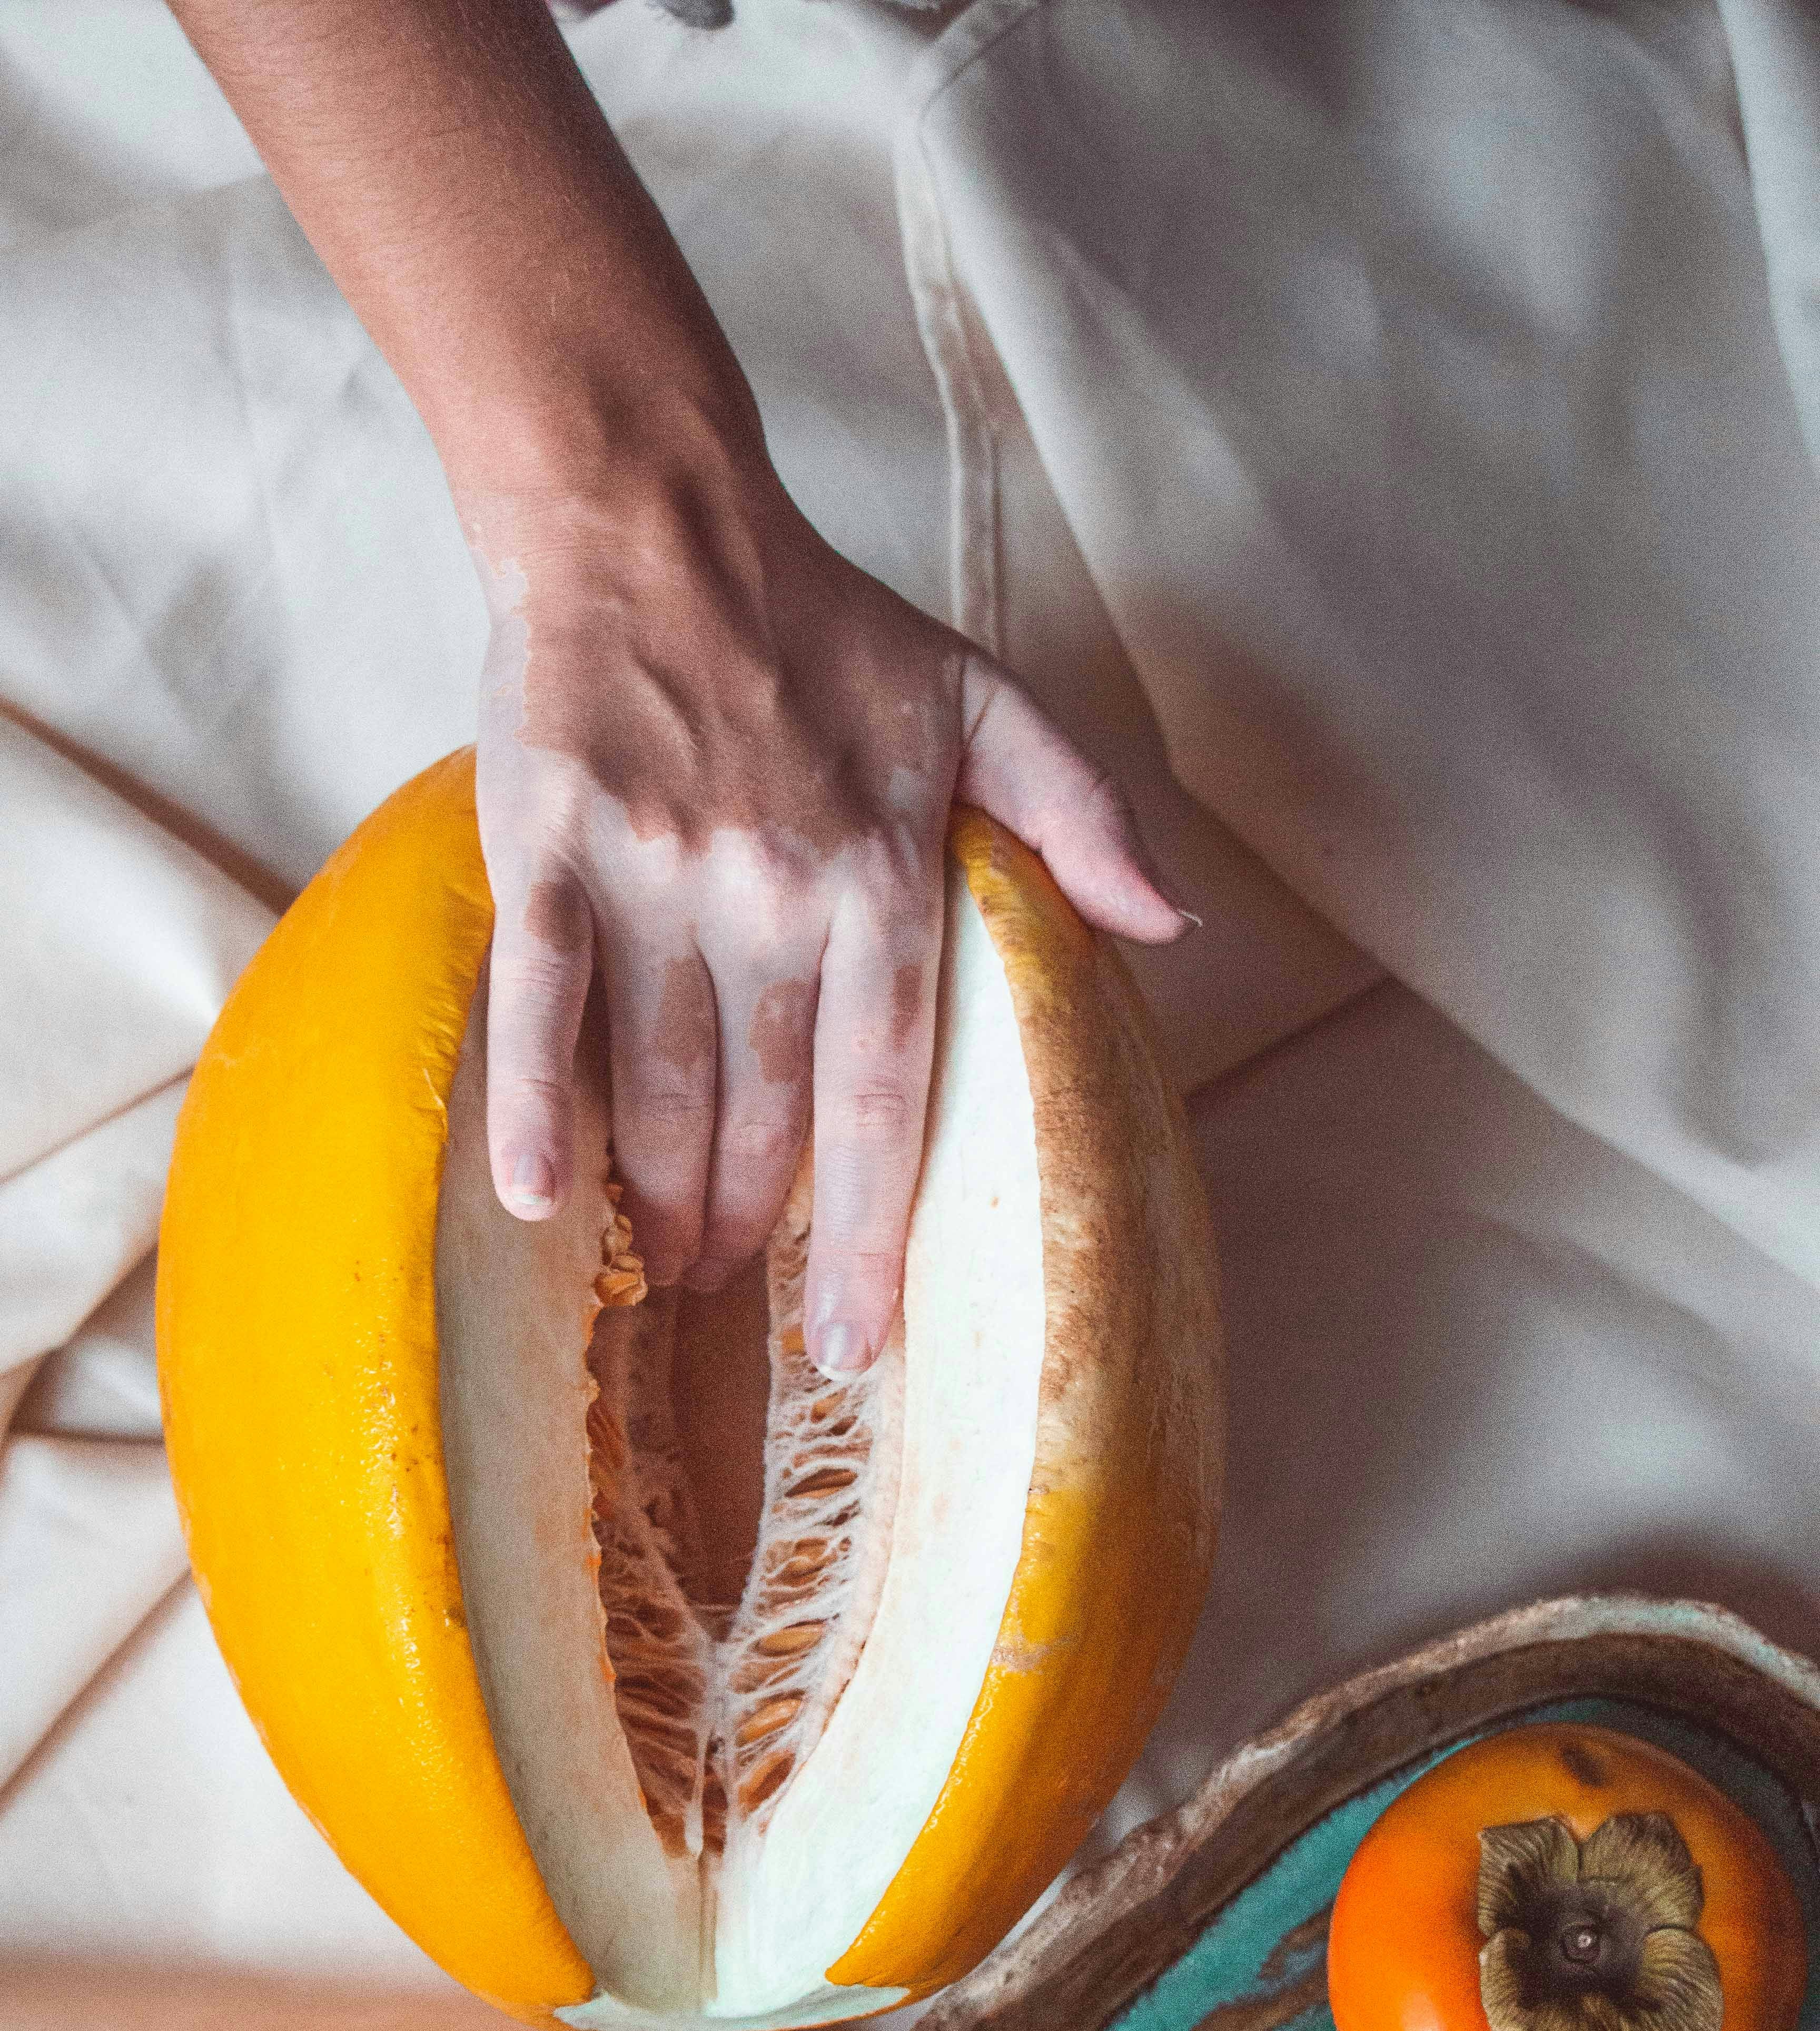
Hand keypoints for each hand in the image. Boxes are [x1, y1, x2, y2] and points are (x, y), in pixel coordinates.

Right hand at [470, 467, 1188, 1374]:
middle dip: (752, 1228)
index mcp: (885, 876)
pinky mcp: (552, 848)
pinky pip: (543, 1002)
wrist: (653, 521)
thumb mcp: (987, 699)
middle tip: (738, 1290)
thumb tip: (1173, 928)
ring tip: (667, 1264)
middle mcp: (777, 891)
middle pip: (767, 1114)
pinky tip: (538, 1200)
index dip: (869, 1234)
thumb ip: (1083, 813)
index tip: (857, 1341)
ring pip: (661, 1083)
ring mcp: (658, 873)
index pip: (888, 1097)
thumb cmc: (822, 626)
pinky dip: (536, 1107)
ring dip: (663, 1197)